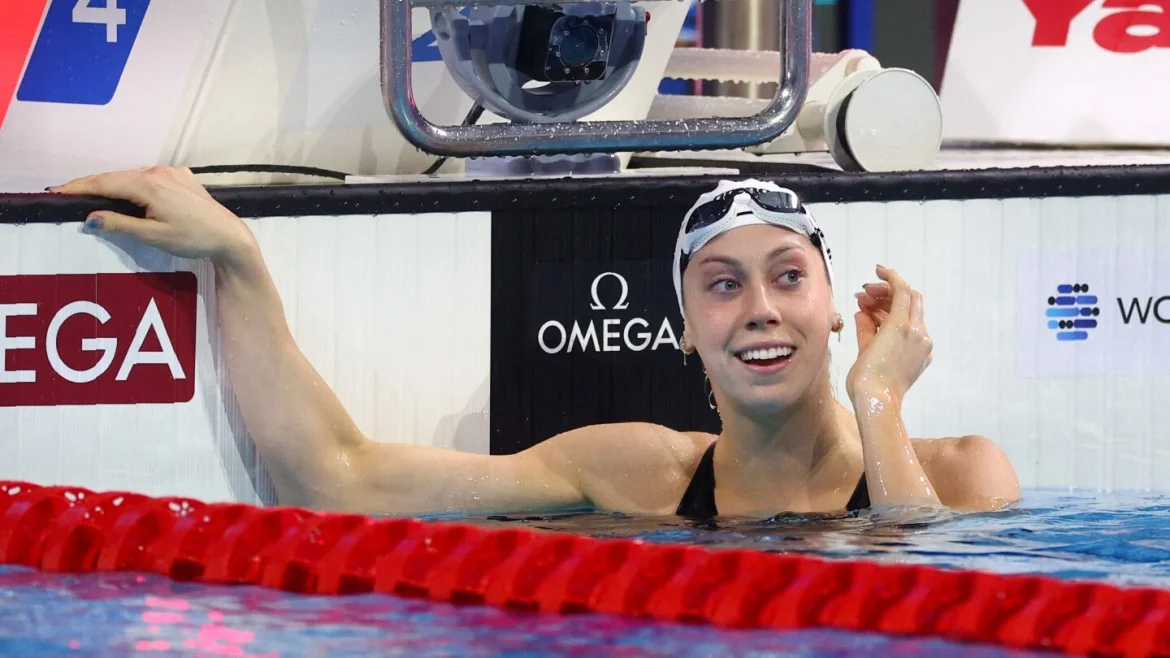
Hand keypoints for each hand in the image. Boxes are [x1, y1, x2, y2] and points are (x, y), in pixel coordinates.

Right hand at [51, 167, 255, 264]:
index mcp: (149, 184)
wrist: (229, 236)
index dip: (78, 187)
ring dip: (113, 185)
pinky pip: (149, 178)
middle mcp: (159, 172)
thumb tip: (91, 218)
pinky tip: (125, 195)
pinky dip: (133, 185)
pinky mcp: (182, 177)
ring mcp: (172, 172)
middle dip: (92, 185)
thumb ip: (120, 224)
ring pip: (132, 177)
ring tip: (90, 195)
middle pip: (116, 177)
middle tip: (66, 193)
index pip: (104, 182)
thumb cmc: (193, 239)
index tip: (56, 191)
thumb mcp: (153, 236)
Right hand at [845, 265, 932, 401]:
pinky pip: (913, 331)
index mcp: (902, 326)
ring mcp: (923, 346)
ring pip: (912, 315)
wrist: (879, 404)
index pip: (902, 290)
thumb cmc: (866, 377)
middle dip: (888, 292)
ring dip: (891, 308)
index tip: (877, 271)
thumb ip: (866, 323)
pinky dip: (897, 324)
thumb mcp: (863, 345)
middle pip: (910, 299)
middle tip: (866, 295)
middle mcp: (918, 333)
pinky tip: (879, 328)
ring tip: (867, 311)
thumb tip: (864, 311)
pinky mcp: (922, 357)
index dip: (890, 277)